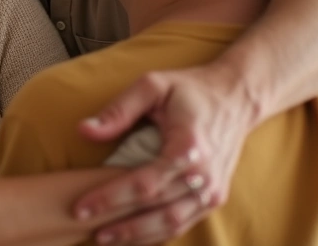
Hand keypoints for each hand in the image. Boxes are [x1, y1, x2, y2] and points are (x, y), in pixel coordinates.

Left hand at [72, 63, 255, 243]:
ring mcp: (213, 191)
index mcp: (188, 148)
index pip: (144, 184)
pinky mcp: (215, 198)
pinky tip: (133, 238)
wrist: (236, 98)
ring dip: (138, 236)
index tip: (81, 207)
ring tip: (105, 240)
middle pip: (157, 210)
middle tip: (88, 229)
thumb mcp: (152, 86)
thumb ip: (120, 109)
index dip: (111, 198)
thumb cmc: (190, 90)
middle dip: (120, 225)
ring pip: (172, 224)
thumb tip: (84, 130)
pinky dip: (158, 234)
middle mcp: (204, 176)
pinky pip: (184, 223)